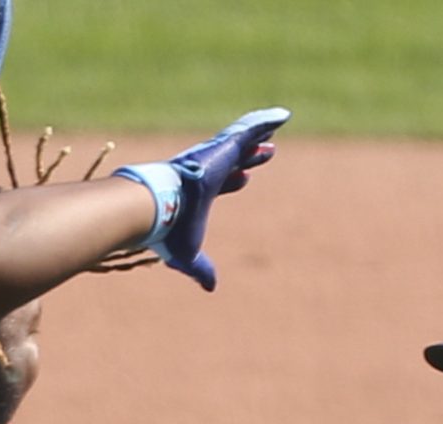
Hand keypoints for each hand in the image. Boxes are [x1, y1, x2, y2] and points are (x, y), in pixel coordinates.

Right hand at [118, 107, 288, 289]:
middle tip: (266, 152)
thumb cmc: (170, 230)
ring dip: (260, 134)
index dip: (234, 180)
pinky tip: (285, 116)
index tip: (244, 177)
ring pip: (244, 140)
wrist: (158, 206)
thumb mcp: (188, 255)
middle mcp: (207, 171)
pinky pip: (251, 130)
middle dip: (250, 156)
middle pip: (235, 160)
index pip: (221, 183)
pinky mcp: (224, 148)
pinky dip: (267, 122)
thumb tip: (210, 288)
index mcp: (200, 192)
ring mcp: (216, 157)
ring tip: (277, 125)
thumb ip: (201, 269)